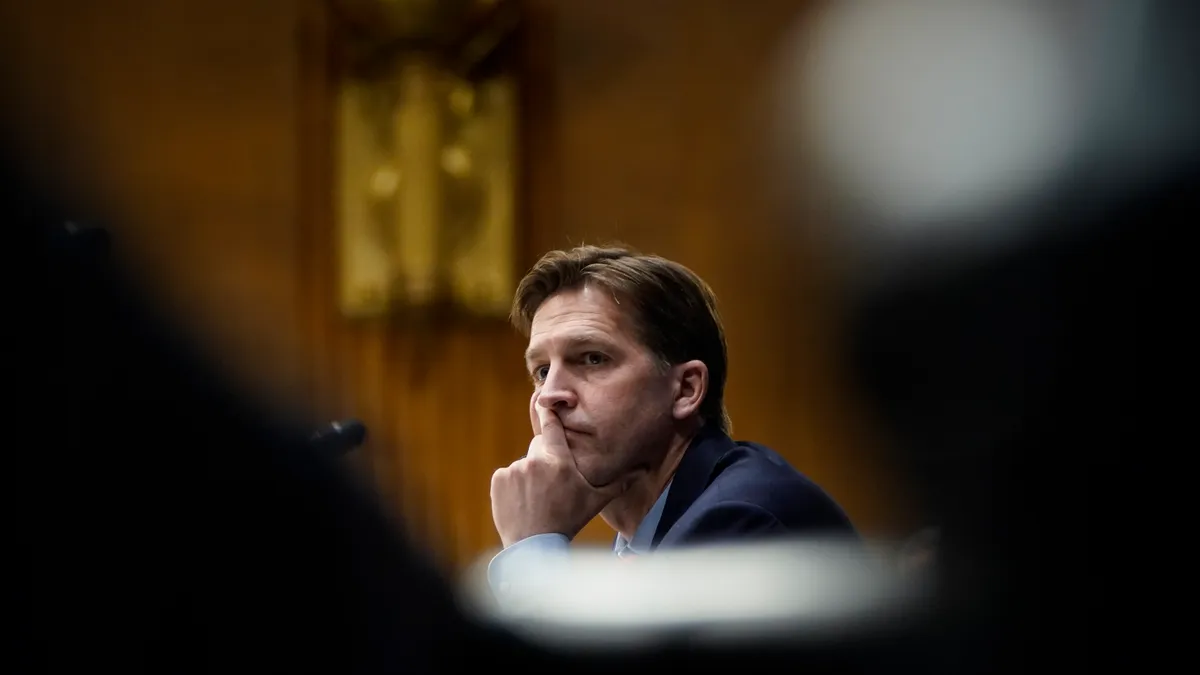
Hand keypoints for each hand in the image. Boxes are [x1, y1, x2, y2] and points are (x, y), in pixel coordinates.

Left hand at [490, 403, 627, 547]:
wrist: (534, 546)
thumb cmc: (568, 521)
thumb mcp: (595, 502)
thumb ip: (617, 483)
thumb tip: (641, 471)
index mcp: (559, 461)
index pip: (551, 426)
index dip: (547, 412)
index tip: (542, 400)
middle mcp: (535, 461)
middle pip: (539, 447)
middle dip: (545, 459)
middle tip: (551, 484)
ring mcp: (515, 470)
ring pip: (524, 464)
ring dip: (529, 475)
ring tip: (536, 499)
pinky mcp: (499, 480)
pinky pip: (506, 476)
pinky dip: (512, 486)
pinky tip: (521, 502)